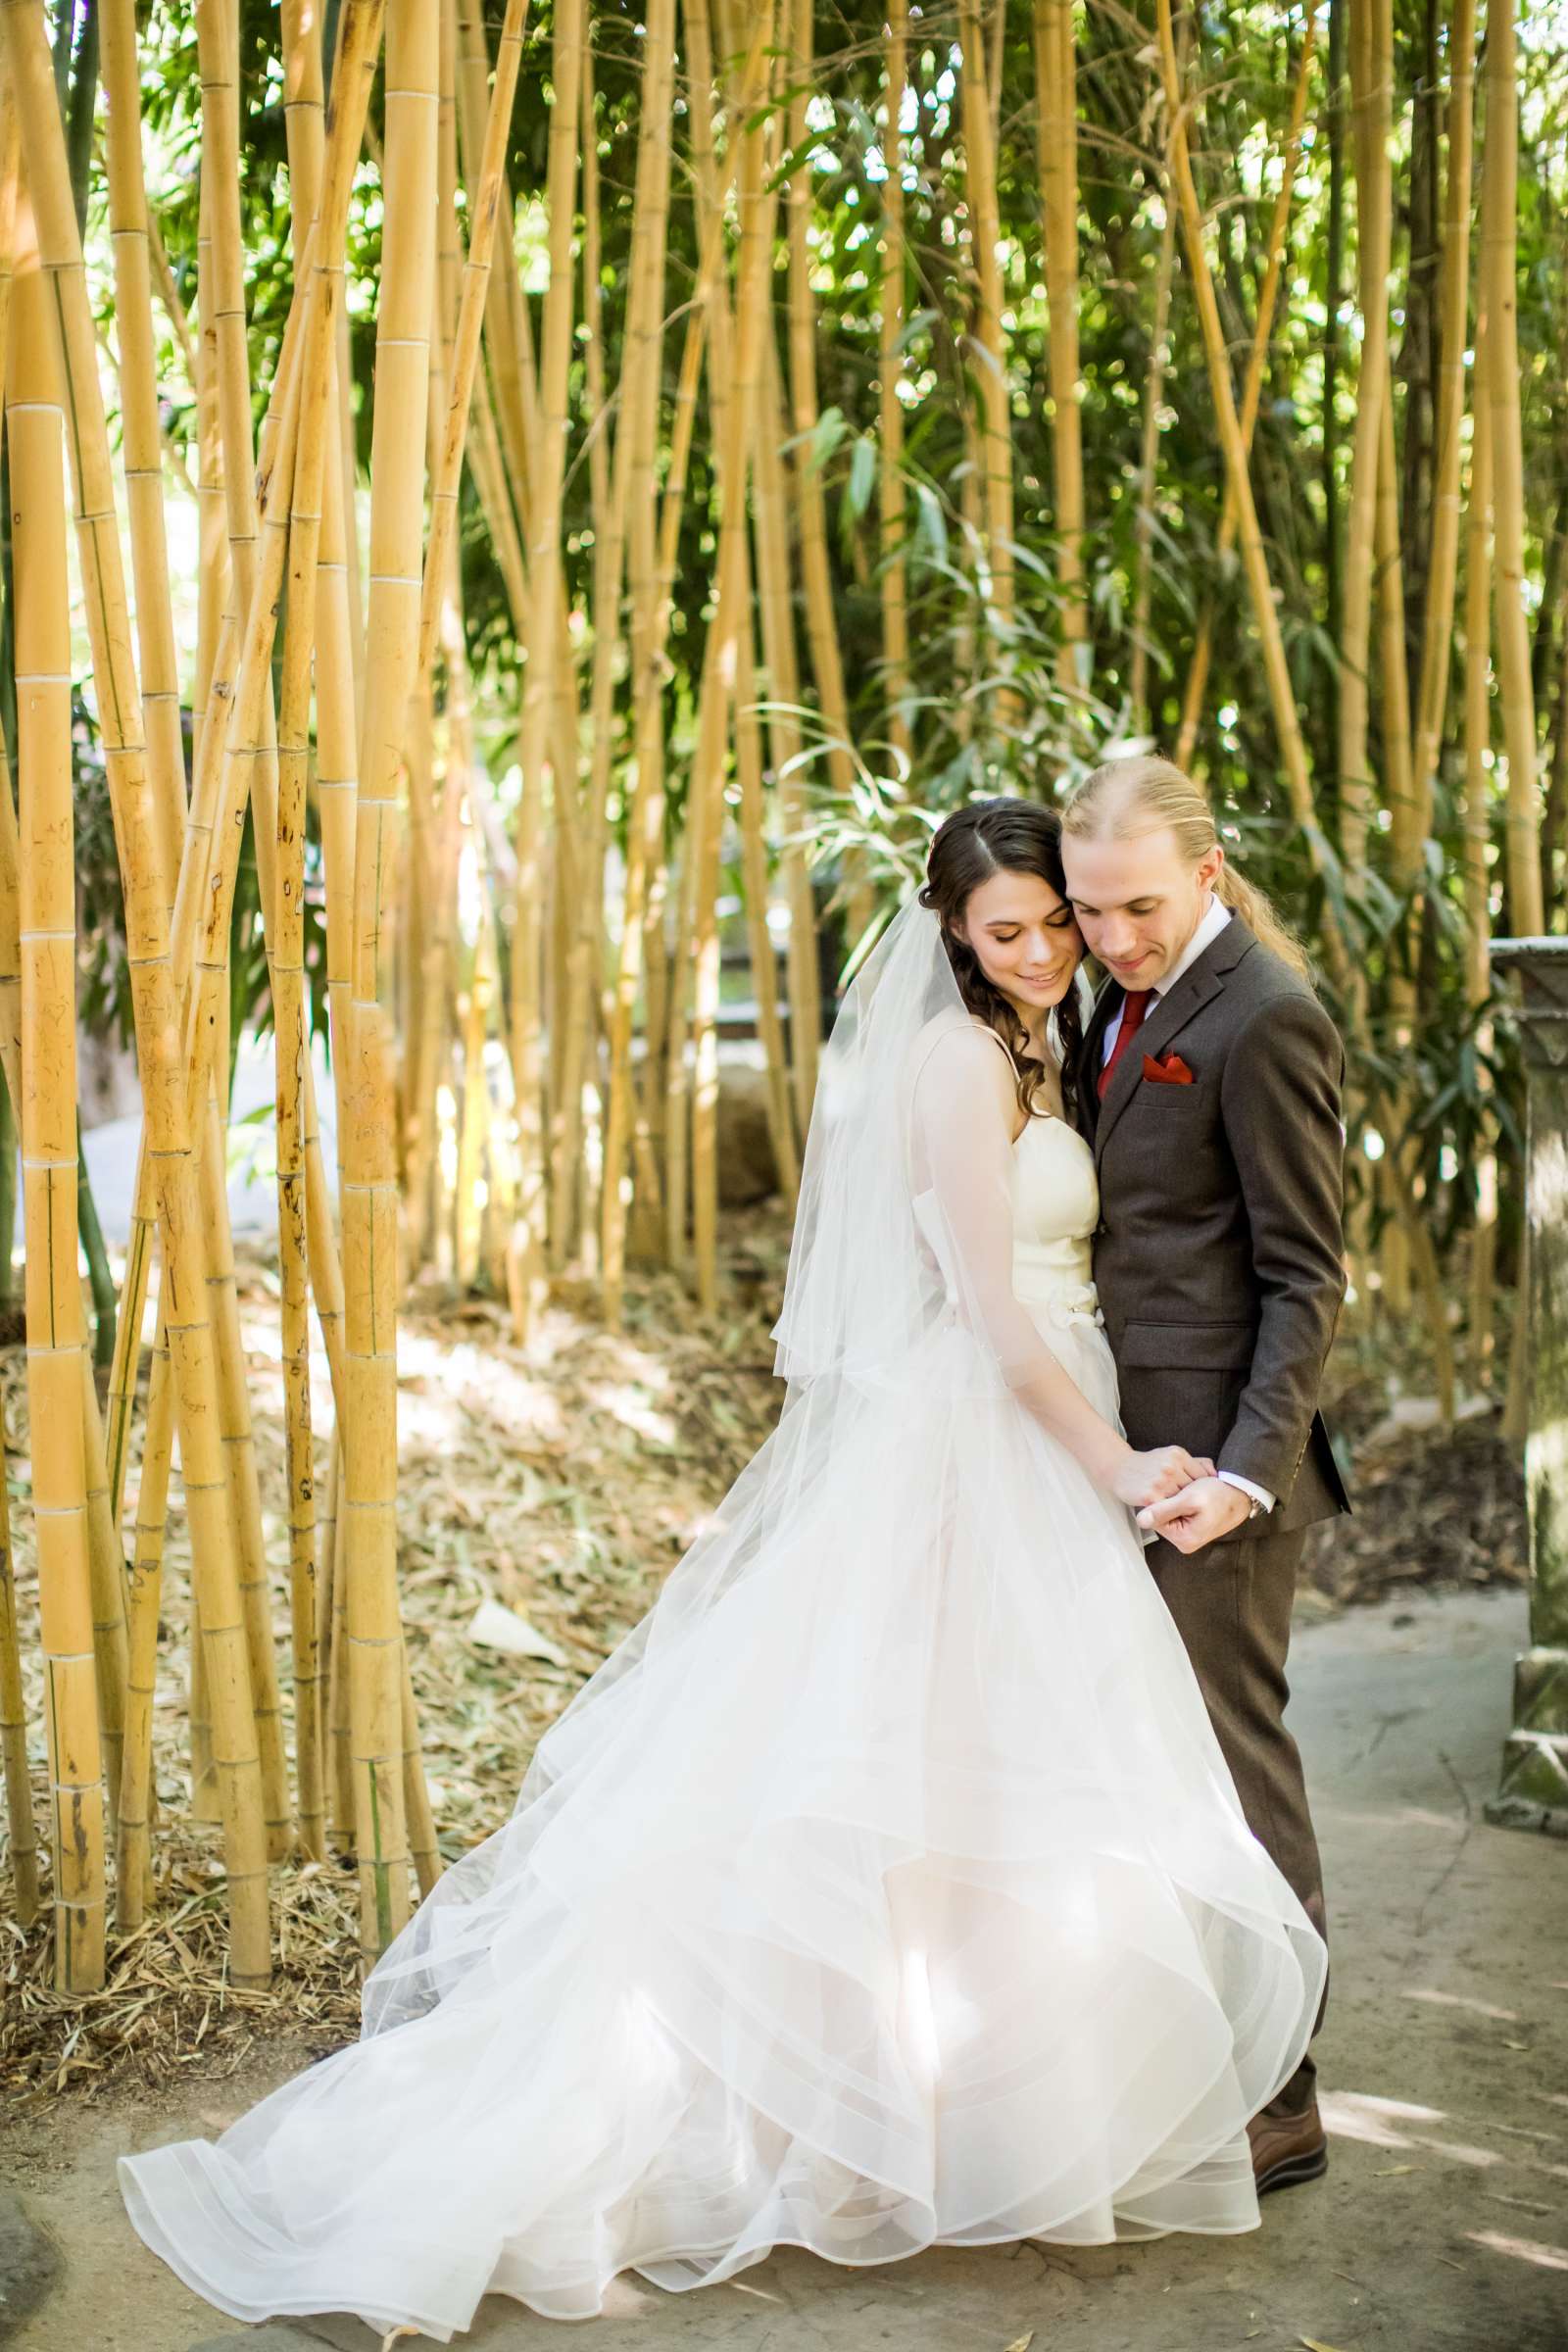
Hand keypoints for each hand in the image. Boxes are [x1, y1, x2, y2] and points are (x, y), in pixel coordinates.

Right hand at [1109, 1446, 1214, 1509]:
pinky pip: (1169, 1509)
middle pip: (1194, 1489)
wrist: (1119, 1468)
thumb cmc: (1148, 1464)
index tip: (1202, 1495)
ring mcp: (1161, 1482)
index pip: (1203, 1475)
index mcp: (1178, 1455)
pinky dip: (1172, 1512)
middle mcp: (1170, 1467)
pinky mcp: (1151, 1496)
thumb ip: (1194, 1462)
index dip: (1204, 1488)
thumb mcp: (1171, 1455)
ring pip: (1183, 1500)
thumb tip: (1216, 1473)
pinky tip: (1171, 1512)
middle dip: (1195, 1498)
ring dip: (1184, 1507)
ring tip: (1183, 1510)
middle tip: (1196, 1506)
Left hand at [1136, 1475, 1251, 1552]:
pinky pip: (1179, 1511)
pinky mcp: (1192, 1525)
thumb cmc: (1220, 1495)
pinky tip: (1193, 1491)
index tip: (1172, 1487)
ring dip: (1176, 1497)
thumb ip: (1164, 1510)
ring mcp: (1188, 1533)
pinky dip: (1183, 1499)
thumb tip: (1140, 1520)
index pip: (1155, 1519)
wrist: (1242, 1493)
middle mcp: (1185, 1541)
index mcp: (1183, 1539)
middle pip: (1162, 1517)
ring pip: (1170, 1511)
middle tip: (1187, 1487)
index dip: (1159, 1500)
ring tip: (1193, 1488)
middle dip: (1170, 1499)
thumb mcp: (1190, 1500)